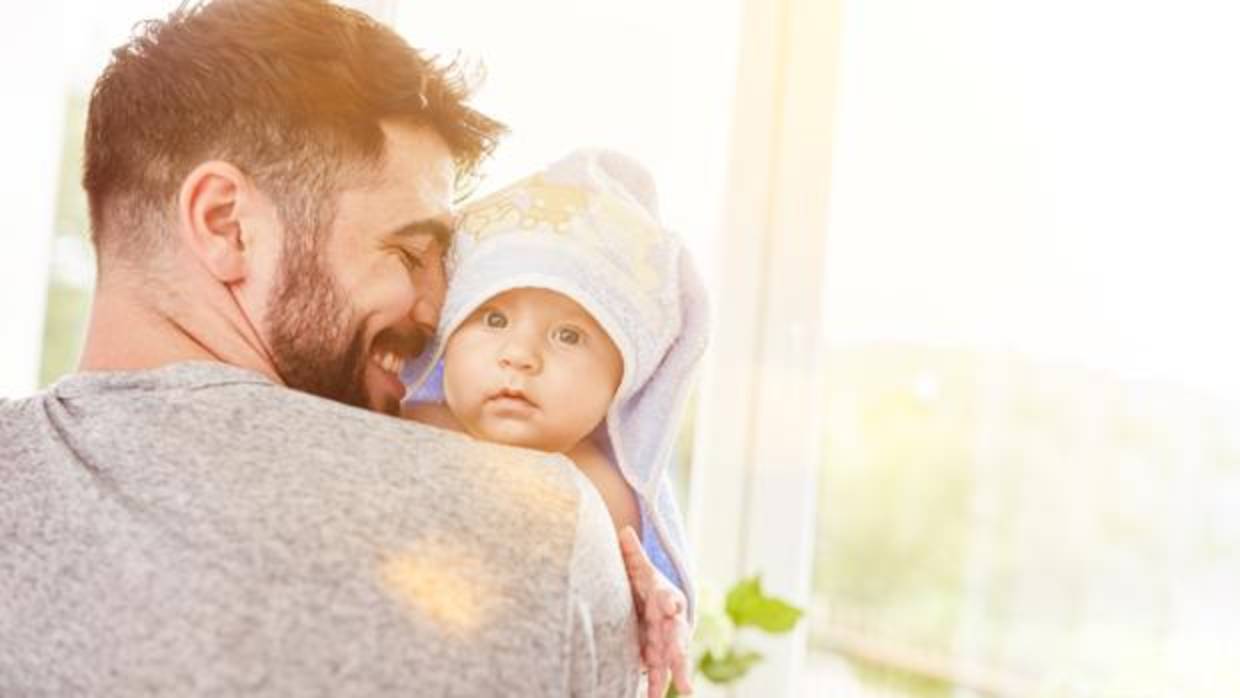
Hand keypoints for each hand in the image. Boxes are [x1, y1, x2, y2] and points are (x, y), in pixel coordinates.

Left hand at [619, 526, 692, 696]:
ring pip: (674, 659)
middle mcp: (672, 622)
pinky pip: (660, 674)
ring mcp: (667, 642)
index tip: (670, 604)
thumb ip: (632, 554)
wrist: (656, 605)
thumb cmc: (647, 585)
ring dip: (677, 674)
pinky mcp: (659, 658)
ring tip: (685, 690)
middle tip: (681, 655)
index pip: (669, 598)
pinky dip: (657, 687)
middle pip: (677, 634)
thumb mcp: (639, 569)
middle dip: (679, 646)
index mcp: (666, 597)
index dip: (669, 600)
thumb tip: (623, 530)